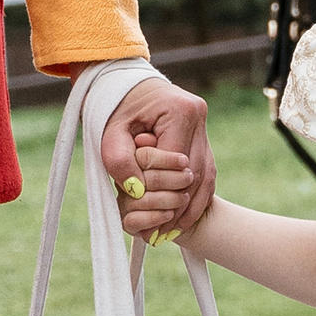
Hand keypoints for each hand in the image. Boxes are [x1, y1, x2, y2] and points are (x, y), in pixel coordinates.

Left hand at [100, 75, 215, 233]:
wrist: (124, 82)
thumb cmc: (114, 105)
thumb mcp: (109, 131)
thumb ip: (119, 159)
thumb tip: (136, 191)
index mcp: (179, 111)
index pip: (175, 163)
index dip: (163, 193)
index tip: (149, 218)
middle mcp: (198, 117)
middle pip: (195, 173)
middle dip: (179, 207)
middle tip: (161, 234)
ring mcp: (204, 126)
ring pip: (205, 176)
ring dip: (190, 206)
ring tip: (171, 232)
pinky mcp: (202, 136)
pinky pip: (206, 172)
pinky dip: (195, 196)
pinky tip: (182, 217)